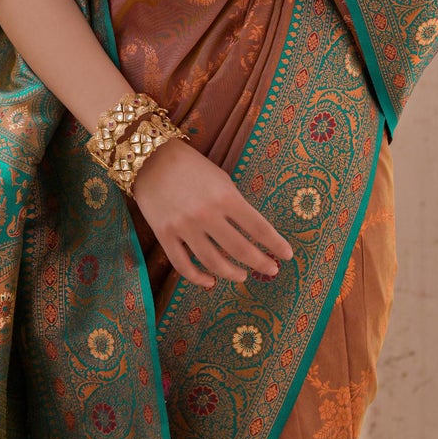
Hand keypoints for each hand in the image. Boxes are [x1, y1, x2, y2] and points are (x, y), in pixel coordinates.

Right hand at [129, 138, 294, 289]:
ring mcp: (184, 227)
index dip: (276, 245)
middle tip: (271, 270)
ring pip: (213, 263)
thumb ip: (234, 205)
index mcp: (225, 197)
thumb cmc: (191, 166)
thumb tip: (252, 233)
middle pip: (240, 250)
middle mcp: (206, 214)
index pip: (258, 228)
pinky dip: (198, 278)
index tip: (287, 255)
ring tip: (243, 276)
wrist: (150, 158)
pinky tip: (210, 280)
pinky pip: (183, 265)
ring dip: (232, 274)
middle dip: (260, 263)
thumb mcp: (221, 179)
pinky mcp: (164, 235)